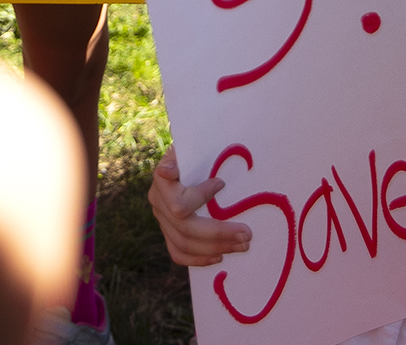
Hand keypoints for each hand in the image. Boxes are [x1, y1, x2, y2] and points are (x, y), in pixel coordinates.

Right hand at [148, 147, 251, 266]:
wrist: (181, 159)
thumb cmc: (190, 150)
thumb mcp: (187, 146)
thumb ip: (181, 156)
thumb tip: (167, 171)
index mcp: (161, 182)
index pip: (180, 205)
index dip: (202, 197)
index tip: (222, 183)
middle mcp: (158, 204)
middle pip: (186, 229)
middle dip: (219, 233)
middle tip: (247, 234)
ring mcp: (162, 220)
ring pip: (184, 244)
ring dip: (216, 247)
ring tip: (243, 245)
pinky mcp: (168, 232)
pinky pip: (178, 253)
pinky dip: (199, 259)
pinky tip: (220, 257)